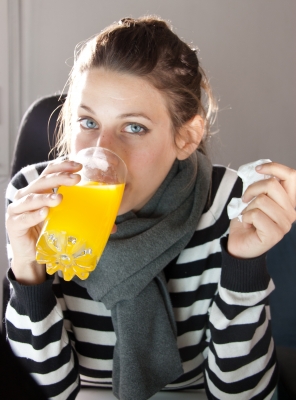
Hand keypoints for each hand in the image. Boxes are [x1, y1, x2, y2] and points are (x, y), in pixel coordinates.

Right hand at [5, 160, 81, 283]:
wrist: (33, 255)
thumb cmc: (50, 232)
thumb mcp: (67, 221)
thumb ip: (85, 219)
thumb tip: (113, 226)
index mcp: (41, 190)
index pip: (50, 172)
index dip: (62, 166)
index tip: (79, 165)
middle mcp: (27, 195)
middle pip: (42, 181)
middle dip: (60, 178)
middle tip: (76, 180)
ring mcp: (18, 209)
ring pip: (31, 198)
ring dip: (45, 196)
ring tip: (59, 198)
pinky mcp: (14, 224)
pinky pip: (23, 218)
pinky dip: (34, 215)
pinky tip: (45, 213)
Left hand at [227, 162, 295, 258]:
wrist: (239, 244)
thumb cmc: (247, 221)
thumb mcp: (254, 199)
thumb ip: (261, 187)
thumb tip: (260, 170)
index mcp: (288, 202)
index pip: (292, 177)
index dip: (275, 168)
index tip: (258, 169)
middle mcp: (291, 212)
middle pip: (272, 185)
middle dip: (252, 189)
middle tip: (245, 199)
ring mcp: (284, 224)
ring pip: (261, 200)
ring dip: (247, 208)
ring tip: (248, 217)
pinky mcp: (274, 234)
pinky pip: (255, 214)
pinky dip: (245, 218)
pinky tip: (248, 225)